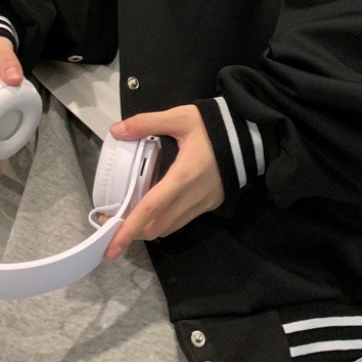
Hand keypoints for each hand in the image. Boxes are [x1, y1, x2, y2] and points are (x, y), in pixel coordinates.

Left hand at [104, 105, 224, 259]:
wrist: (250, 134)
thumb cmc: (213, 126)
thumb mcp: (179, 117)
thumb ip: (146, 123)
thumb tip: (116, 130)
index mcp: (183, 176)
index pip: (150, 209)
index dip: (129, 228)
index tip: (111, 245)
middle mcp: (193, 196)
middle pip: (157, 227)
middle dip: (133, 231)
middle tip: (114, 219)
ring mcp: (204, 203)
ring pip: (170, 227)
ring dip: (149, 227)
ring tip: (131, 214)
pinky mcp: (211, 204)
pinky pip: (183, 220)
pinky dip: (165, 220)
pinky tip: (157, 205)